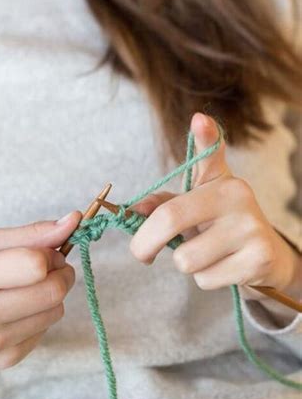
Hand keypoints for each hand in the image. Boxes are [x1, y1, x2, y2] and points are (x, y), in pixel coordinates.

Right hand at [0, 211, 80, 384]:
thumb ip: (29, 233)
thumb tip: (73, 220)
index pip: (34, 265)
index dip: (49, 254)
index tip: (44, 252)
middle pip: (51, 291)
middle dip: (60, 274)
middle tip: (48, 268)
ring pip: (54, 312)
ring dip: (51, 296)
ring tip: (28, 289)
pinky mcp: (5, 360)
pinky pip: (45, 331)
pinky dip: (40, 317)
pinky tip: (18, 311)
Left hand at [129, 112, 300, 299]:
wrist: (264, 257)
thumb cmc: (218, 227)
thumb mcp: (194, 207)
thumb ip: (162, 203)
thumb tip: (134, 209)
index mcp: (221, 181)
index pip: (208, 158)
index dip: (205, 137)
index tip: (199, 119)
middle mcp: (239, 197)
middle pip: (171, 218)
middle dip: (144, 244)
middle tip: (142, 253)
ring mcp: (251, 229)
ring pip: (186, 259)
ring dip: (186, 265)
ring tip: (205, 255)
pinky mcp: (258, 260)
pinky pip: (205, 279)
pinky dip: (205, 280)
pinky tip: (223, 268)